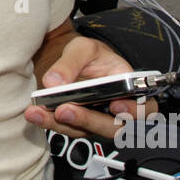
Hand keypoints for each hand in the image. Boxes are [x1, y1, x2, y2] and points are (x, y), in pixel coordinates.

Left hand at [23, 36, 157, 138]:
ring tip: (39, 112)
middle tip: (65, 111)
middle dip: (88, 121)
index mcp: (130, 89)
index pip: (144, 108)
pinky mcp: (79, 126)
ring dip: (61, 124)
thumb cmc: (90, 55)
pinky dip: (49, 122)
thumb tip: (54, 82)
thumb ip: (71, 62)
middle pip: (112, 127)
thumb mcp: (83, 48)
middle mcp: (117, 110)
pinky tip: (35, 113)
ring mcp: (98, 120)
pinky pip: (66, 129)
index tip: (116, 106)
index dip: (134, 111)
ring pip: (85, 131)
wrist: (74, 62)